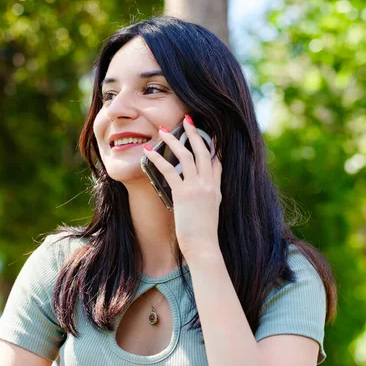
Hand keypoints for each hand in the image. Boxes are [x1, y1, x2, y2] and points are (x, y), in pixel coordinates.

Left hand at [142, 115, 222, 259]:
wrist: (204, 247)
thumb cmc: (204, 235)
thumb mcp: (211, 212)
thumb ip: (208, 198)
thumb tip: (199, 194)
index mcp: (217, 188)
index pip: (217, 160)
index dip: (213, 144)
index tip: (208, 132)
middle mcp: (209, 184)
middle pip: (204, 150)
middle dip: (195, 132)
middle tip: (187, 118)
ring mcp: (198, 187)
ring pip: (187, 155)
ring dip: (174, 140)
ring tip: (163, 130)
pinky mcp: (183, 194)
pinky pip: (169, 170)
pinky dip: (158, 159)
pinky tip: (148, 151)